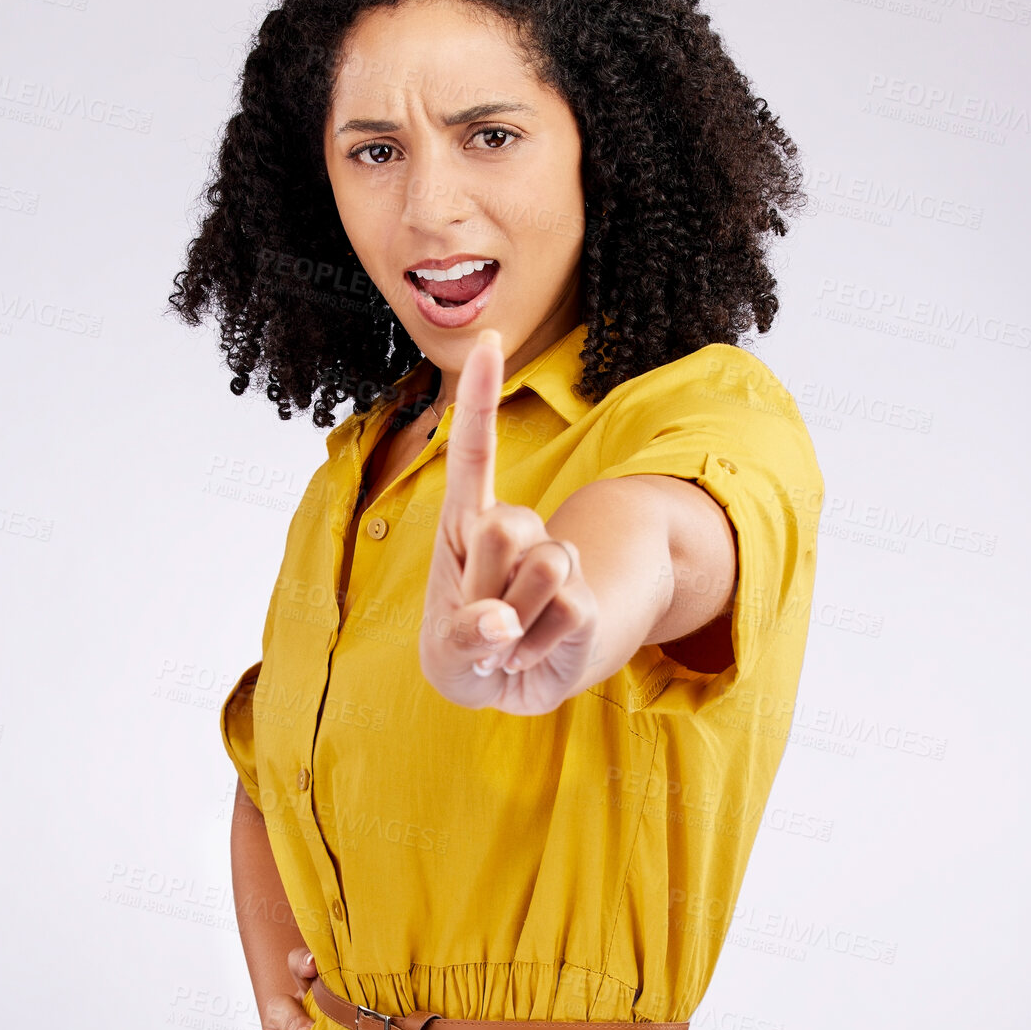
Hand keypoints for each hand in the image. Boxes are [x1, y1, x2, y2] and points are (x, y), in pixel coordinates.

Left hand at [419, 328, 598, 713]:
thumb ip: (463, 636)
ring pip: (541, 567)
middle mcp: (512, 529)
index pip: (473, 454)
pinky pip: (565, 609)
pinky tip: (531, 653)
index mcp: (463, 526)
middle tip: (481, 624)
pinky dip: (538, 647)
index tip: (489, 340)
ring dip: (514, 623)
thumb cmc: (466, 655)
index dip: (480, 398)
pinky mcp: (584, 596)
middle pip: (504, 525)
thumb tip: (504, 621)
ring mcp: (552, 560)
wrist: (508, 689)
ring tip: (507, 641)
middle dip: (483, 584)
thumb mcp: (446, 654)